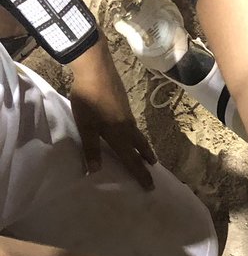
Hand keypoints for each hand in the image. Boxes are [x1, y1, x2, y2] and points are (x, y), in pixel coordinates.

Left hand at [68, 40, 156, 189]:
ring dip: (143, 146)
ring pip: (138, 135)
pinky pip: (133, 125)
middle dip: (146, 158)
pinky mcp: (124, 104)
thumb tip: (95, 171)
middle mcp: (127, 127)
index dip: (141, 174)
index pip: (132, 160)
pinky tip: (129, 130)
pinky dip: (136, 134)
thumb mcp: (86, 126)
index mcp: (119, 136)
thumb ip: (91, 148)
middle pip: (141, 146)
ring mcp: (127, 114)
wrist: (96, 68)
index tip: (150, 186)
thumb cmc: (89, 99)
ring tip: (145, 152)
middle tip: (153, 166)